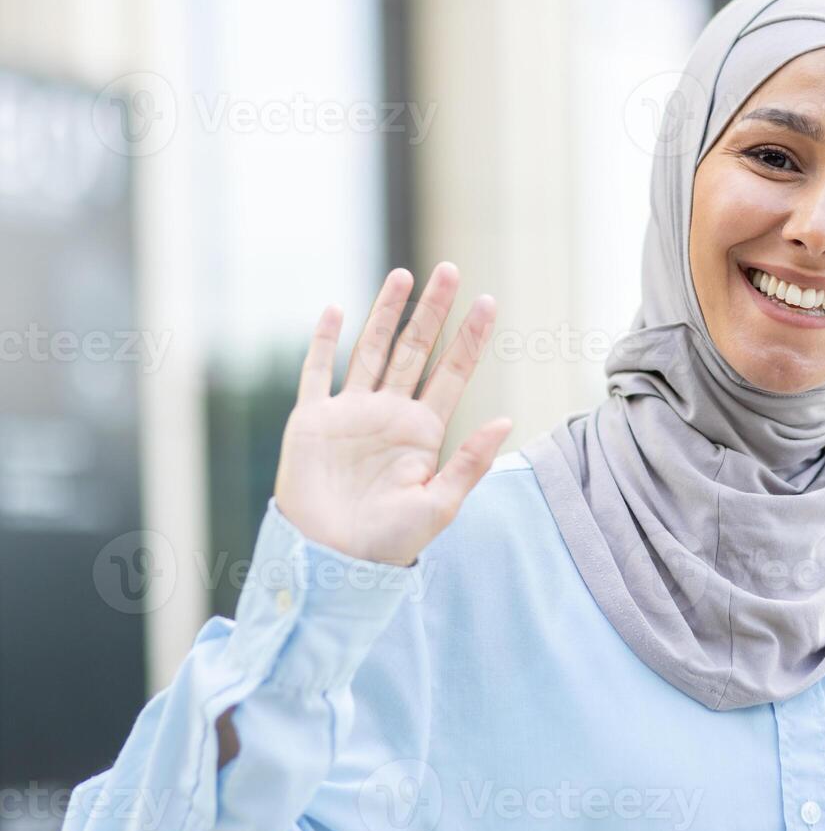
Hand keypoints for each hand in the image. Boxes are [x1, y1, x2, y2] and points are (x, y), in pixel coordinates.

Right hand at [273, 263, 511, 565]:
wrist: (330, 561)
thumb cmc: (389, 543)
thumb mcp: (439, 505)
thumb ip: (471, 462)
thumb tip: (507, 420)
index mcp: (423, 432)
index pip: (452, 373)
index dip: (469, 338)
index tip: (488, 302)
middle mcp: (389, 414)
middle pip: (414, 349)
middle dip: (433, 311)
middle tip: (451, 270)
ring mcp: (350, 414)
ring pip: (371, 350)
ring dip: (386, 312)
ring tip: (405, 276)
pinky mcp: (312, 421)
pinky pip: (317, 373)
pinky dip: (324, 341)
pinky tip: (337, 310)